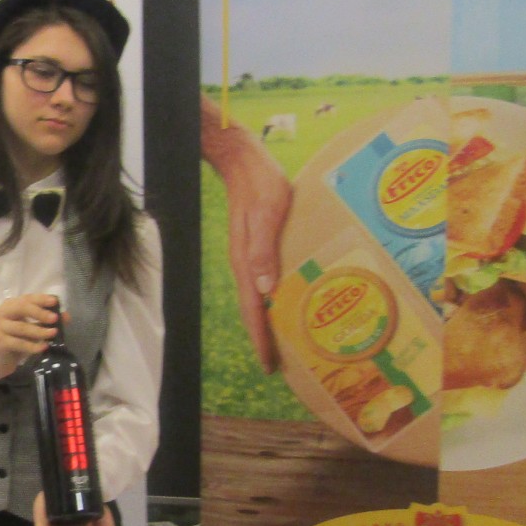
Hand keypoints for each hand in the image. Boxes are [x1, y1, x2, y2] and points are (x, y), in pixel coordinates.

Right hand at [0, 293, 60, 379]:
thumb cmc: (17, 340)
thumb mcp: (33, 329)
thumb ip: (47, 321)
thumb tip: (66, 316)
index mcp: (10, 305)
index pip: (27, 298)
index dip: (41, 299)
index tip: (55, 302)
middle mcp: (2, 312)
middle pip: (21, 308)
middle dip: (40, 313)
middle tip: (54, 318)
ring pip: (21, 327)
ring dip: (39, 330)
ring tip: (53, 333)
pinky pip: (18, 343)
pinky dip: (32, 346)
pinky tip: (43, 347)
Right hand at [199, 92, 292, 372]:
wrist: (242, 160)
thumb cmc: (260, 182)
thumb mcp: (268, 213)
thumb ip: (264, 250)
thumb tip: (265, 290)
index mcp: (246, 261)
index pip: (253, 309)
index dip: (261, 338)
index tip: (269, 365)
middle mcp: (244, 264)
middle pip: (252, 310)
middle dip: (263, 338)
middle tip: (278, 365)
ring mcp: (247, 256)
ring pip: (256, 298)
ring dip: (266, 321)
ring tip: (282, 342)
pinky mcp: (253, 247)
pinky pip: (260, 282)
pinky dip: (270, 300)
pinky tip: (282, 302)